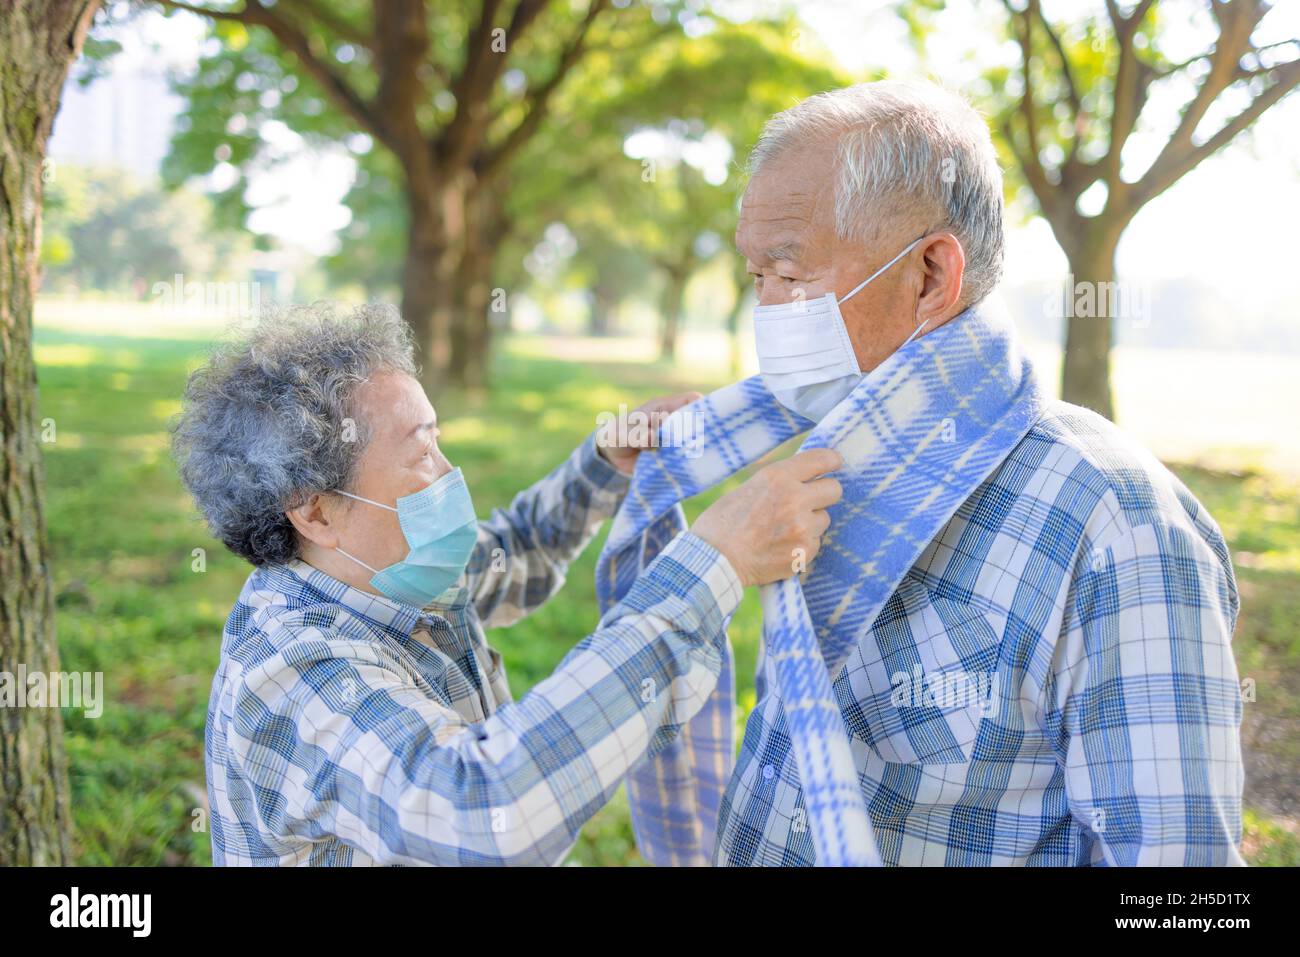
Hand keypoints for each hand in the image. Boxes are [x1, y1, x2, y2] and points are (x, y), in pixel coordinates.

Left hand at [596, 391, 702, 475]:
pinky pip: (687, 455)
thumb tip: (653, 438)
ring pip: (695, 439)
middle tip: (707, 443)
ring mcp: (675, 438)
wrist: (612, 455)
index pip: (690, 400)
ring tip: (702, 458)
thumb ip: (636, 435)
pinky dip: (691, 460)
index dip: (702, 406)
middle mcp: (673, 421)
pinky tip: (694, 468)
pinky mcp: (673, 453)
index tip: (708, 420)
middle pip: (698, 420)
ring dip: (699, 447)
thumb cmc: (617, 434)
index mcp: (663, 408)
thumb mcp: (622, 434)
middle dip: (705, 430)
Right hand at [693, 448, 843, 587]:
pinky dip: (802, 545)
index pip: (821, 460)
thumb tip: (808, 476)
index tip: (835, 464)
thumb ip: (780, 481)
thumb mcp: (749, 487)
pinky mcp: (805, 551)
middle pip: (834, 489)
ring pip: (824, 519)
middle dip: (824, 495)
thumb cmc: (724, 522)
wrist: (714, 559)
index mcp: (777, 477)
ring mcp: (802, 526)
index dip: (831, 461)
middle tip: (808, 502)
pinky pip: (816, 542)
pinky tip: (780, 547)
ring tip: (782, 530)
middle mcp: (794, 498)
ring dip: (810, 523)